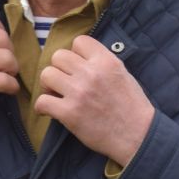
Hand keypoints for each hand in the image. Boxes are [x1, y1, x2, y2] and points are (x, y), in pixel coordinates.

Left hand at [35, 35, 154, 167]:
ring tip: (56, 95)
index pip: (79, 41)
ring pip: (46, 74)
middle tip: (63, 83)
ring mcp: (79, 93)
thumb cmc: (132, 107)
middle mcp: (92, 73)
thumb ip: (103, 63)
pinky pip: (41, 101)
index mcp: (107, 61)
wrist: (137, 136)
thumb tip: (81, 58)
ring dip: (48, 85)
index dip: (75, 53)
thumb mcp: (123, 75)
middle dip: (59, 69)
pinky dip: (42, 107)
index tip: (77, 67)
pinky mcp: (69, 113)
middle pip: (58, 56)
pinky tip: (50, 111)